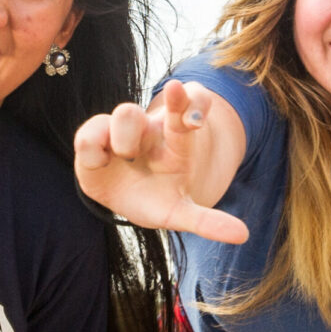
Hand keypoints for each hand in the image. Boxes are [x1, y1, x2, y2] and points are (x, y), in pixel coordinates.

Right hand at [74, 79, 247, 242]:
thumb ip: (207, 221)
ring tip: (123, 157)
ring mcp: (118, 131)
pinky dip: (92, 148)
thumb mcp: (181, 212)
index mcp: (176, 141)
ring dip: (123, 138)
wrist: (127, 197)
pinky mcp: (92, 141)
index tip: (184, 95)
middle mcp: (148, 130)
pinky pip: (87, 136)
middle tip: (158, 118)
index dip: (191, 103)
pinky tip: (100, 162)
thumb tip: (243, 236)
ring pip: (124, 115)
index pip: (187, 111)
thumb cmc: (158, 199)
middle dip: (149, 112)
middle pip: (155, 107)